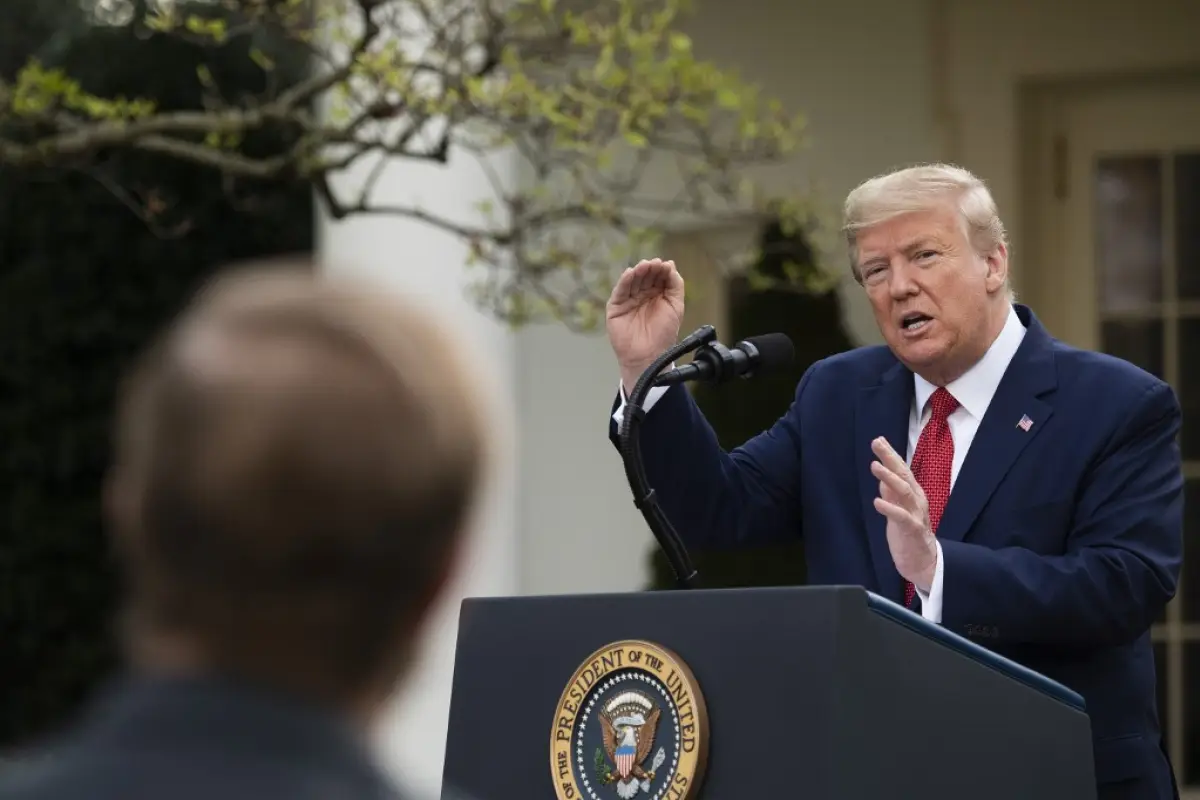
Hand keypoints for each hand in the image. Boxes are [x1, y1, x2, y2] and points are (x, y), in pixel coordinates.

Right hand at [606, 258, 684, 390]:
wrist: (648, 355)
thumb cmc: (663, 334)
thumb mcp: (676, 306)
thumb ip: (675, 285)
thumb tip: (670, 264)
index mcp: (657, 295)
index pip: (658, 277)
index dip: (662, 270)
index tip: (666, 265)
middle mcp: (642, 295)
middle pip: (645, 276)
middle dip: (650, 269)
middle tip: (655, 264)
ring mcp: (628, 300)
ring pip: (632, 281)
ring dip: (638, 272)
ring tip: (645, 266)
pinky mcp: (616, 306)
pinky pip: (620, 291)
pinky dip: (624, 281)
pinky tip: (630, 273)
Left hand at [870, 437, 936, 590]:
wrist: (923, 562)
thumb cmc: (908, 533)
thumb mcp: (897, 509)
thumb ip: (891, 493)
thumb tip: (882, 475)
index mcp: (913, 494)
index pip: (901, 470)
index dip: (890, 455)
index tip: (878, 440)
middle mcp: (916, 501)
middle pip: (904, 475)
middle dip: (890, 459)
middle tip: (877, 444)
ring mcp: (916, 515)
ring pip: (905, 492)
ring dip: (889, 478)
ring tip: (875, 466)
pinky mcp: (912, 531)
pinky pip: (902, 518)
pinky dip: (890, 509)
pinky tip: (877, 502)